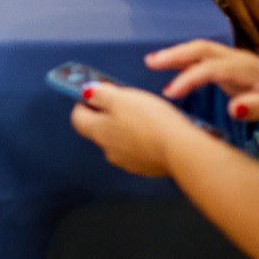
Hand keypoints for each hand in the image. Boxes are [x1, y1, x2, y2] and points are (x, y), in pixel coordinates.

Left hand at [69, 81, 195, 177]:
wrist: (180, 150)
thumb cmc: (151, 121)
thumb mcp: (122, 98)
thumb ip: (101, 94)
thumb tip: (87, 91)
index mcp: (99, 131)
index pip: (78, 118)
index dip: (83, 103)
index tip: (94, 93)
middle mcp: (108, 149)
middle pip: (99, 128)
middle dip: (107, 113)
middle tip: (124, 100)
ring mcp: (126, 161)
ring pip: (118, 139)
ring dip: (125, 127)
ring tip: (144, 114)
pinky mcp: (144, 167)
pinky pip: (136, 150)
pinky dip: (140, 140)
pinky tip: (154, 131)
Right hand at [147, 39, 258, 122]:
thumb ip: (257, 108)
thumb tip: (233, 109)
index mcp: (246, 68)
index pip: (210, 68)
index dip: (189, 78)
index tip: (170, 94)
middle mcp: (237, 58)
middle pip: (202, 49)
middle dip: (175, 54)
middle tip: (150, 62)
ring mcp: (234, 60)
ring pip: (200, 50)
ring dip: (177, 54)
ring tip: (152, 61)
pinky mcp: (230, 65)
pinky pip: (203, 57)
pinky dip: (185, 60)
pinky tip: (171, 67)